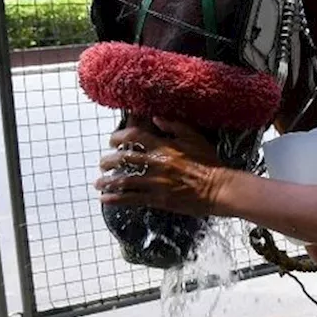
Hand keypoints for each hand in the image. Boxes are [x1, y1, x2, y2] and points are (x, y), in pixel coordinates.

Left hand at [95, 119, 231, 216]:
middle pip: (124, 159)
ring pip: (124, 181)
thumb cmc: (208, 161)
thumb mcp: (195, 137)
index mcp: (164, 146)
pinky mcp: (157, 199)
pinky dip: (116, 199)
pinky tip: (105, 199)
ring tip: (99, 183)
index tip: (112, 141)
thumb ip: (174, 126)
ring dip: (108, 182)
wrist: (218, 188)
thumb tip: (155, 117)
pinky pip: (131, 199)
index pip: (134, 137)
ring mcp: (155, 183)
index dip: (119, 137)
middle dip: (109, 161)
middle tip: (103, 163)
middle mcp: (156, 164)